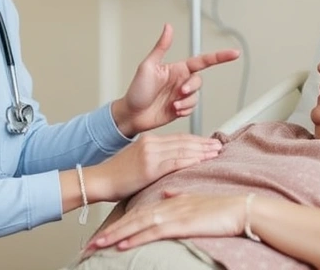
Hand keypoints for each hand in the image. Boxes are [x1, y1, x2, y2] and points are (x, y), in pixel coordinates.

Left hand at [84, 190, 246, 254]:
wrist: (239, 209)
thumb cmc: (221, 209)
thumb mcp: (195, 200)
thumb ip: (179, 196)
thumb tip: (168, 194)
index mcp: (168, 200)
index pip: (138, 211)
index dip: (120, 222)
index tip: (104, 232)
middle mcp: (166, 205)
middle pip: (132, 218)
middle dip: (110, 231)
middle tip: (91, 243)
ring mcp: (172, 214)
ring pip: (137, 224)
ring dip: (116, 235)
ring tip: (98, 245)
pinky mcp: (180, 224)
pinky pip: (152, 232)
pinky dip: (135, 238)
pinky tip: (122, 244)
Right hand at [86, 134, 221, 202]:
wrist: (100, 181)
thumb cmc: (117, 176)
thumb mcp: (137, 160)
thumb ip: (155, 158)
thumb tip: (172, 163)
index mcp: (149, 140)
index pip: (178, 138)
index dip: (196, 140)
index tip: (209, 142)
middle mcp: (151, 143)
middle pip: (183, 142)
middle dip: (203, 144)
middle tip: (219, 145)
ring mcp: (150, 154)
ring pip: (183, 150)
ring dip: (202, 151)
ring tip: (216, 152)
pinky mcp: (150, 167)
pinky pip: (176, 162)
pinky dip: (191, 160)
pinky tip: (202, 161)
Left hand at [113, 24, 239, 135]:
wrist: (131, 115)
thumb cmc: (136, 90)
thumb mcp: (148, 66)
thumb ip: (161, 47)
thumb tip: (168, 26)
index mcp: (176, 69)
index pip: (202, 61)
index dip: (219, 57)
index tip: (234, 53)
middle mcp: (181, 81)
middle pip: (199, 81)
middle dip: (192, 88)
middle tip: (180, 92)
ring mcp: (181, 96)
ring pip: (196, 97)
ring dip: (186, 102)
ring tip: (172, 104)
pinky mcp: (180, 109)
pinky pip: (192, 109)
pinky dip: (184, 111)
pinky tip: (172, 110)